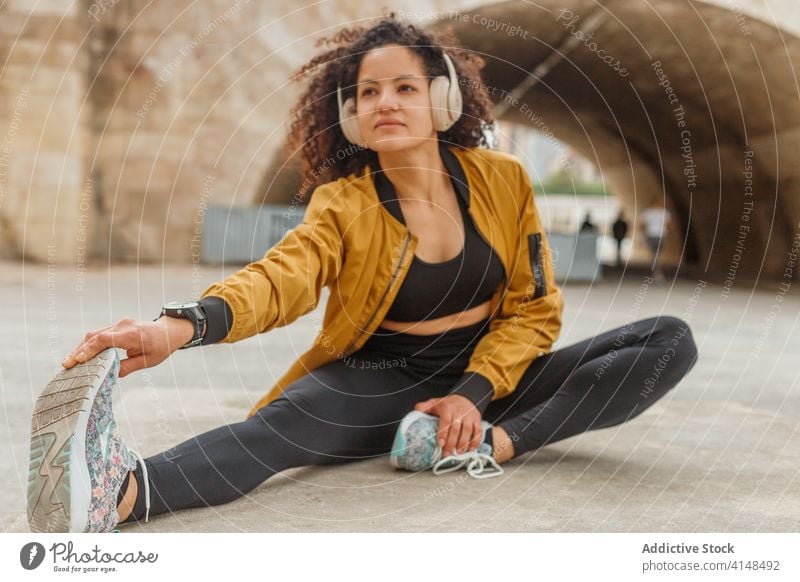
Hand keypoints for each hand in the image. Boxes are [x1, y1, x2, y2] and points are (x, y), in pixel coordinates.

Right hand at [61, 316, 195, 377]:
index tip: (78, 361)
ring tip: (69, 362)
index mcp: (132, 335)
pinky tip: (80, 355)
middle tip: (66, 365)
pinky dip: (89, 344)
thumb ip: (127, 367)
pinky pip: (100, 334)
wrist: (169, 331)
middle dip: (79, 351)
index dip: (89, 350)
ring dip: (81, 348)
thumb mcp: (147, 362)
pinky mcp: (117, 325)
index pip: (105, 340)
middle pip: (95, 336)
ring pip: (94, 334)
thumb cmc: (160, 347)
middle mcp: (123, 326)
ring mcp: (119, 324)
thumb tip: (107, 375)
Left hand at [414, 394, 482, 457]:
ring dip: (463, 444)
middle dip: (452, 443)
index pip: (445, 421)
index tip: (440, 444)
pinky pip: (478, 432)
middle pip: (456, 429)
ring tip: (458, 453)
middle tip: (447, 454)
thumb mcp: (435, 402)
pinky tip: (470, 450)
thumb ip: (424, 407)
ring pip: (468, 431)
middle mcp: (459, 413)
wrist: (466, 398)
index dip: (443, 433)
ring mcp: (469, 417)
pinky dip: (475, 442)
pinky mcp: (477, 421)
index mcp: (447, 409)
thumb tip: (415, 411)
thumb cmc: (448, 404)